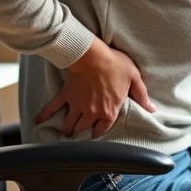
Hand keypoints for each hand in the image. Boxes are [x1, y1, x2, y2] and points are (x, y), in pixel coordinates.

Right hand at [35, 37, 156, 137]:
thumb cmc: (115, 64)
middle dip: (81, 133)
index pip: (103, 130)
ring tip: (64, 132)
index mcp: (109, 111)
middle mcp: (91, 112)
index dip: (99, 134)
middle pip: (83, 129)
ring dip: (66, 130)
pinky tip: (38, 121)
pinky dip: (44, 115)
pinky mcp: (66, 95)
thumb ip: (142, 96)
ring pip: (69, 124)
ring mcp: (77, 105)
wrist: (92, 55)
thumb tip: (152, 109)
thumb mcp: (134, 79)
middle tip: (78, 135)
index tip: (96, 135)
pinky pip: (53, 107)